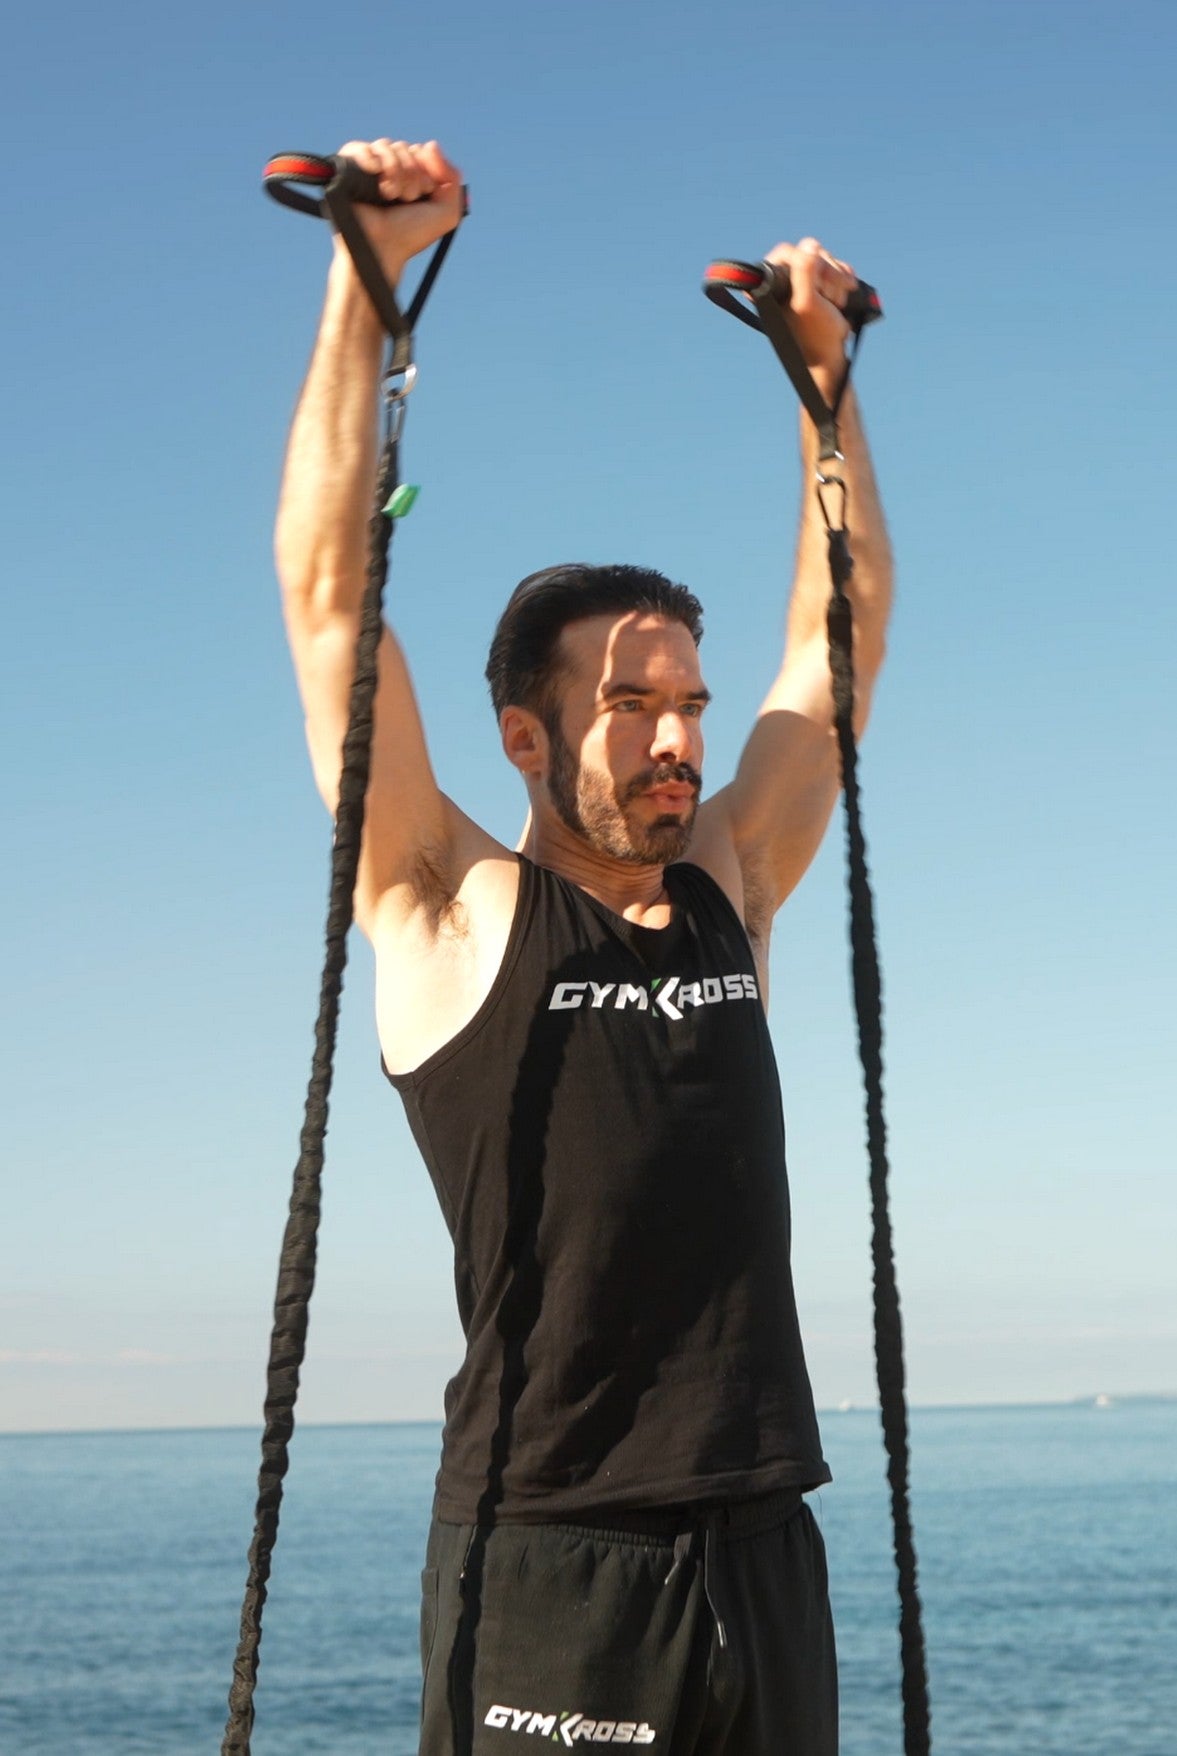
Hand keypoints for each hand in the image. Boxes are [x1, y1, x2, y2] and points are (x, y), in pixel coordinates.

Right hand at [332, 138, 463, 286]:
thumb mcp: (447, 212)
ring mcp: (368, 171)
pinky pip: (356, 147)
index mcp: (410, 178)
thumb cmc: (411, 235)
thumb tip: (429, 145)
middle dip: (411, 173)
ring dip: (394, 169)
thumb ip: (452, 177)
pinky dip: (368, 155)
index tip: (423, 193)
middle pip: (404, 147)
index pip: (419, 152)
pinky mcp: (347, 172)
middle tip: (406, 199)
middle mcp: (388, 172)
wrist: (382, 249)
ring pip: (384, 145)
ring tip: (390, 195)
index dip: (425, 169)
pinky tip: (375, 171)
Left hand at [763, 237, 855, 392]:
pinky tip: (847, 290)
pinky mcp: (819, 285)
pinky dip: (843, 276)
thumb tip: (809, 245)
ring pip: (824, 259)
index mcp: (771, 286)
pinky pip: (834, 266)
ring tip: (837, 301)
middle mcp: (784, 282)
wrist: (830, 355)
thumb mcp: (808, 302)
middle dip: (826, 272)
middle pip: (809, 254)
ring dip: (837, 277)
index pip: (786, 253)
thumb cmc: (815, 335)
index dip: (805, 262)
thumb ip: (804, 272)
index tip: (815, 283)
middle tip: (828, 296)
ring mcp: (804, 282)